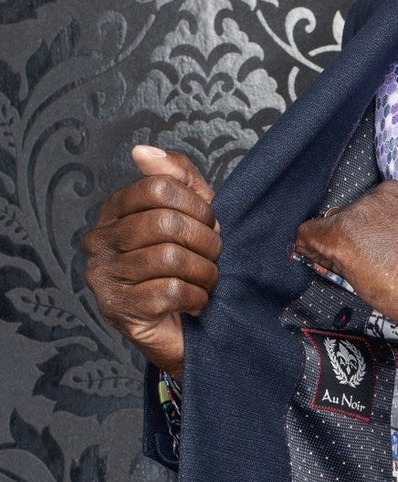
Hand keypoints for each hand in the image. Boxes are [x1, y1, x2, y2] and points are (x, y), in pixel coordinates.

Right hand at [81, 146, 220, 382]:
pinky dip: (196, 297)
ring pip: (170, 258)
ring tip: (206, 281)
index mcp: (114, 211)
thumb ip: (176, 179)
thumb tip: (143, 151)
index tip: (210, 223)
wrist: (183, 330)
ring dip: (204, 273)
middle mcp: (99, 240)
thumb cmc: (186, 269)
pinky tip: (196, 302)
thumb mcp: (190, 216)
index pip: (157, 187)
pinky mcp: (118, 308)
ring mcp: (103, 275)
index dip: (196, 205)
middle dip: (205, 242)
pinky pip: (170, 291)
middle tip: (213, 257)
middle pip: (165, 222)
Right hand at [293, 180, 397, 330]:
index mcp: (341, 232)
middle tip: (367, 256)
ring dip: (377, 221)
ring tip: (395, 245)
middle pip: (343, 217)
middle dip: (351, 234)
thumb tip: (328, 257)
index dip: (314, 246)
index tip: (322, 255)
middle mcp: (362, 205)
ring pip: (373, 205)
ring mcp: (392, 196)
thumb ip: (340, 263)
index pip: (309, 232)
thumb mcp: (360, 286)